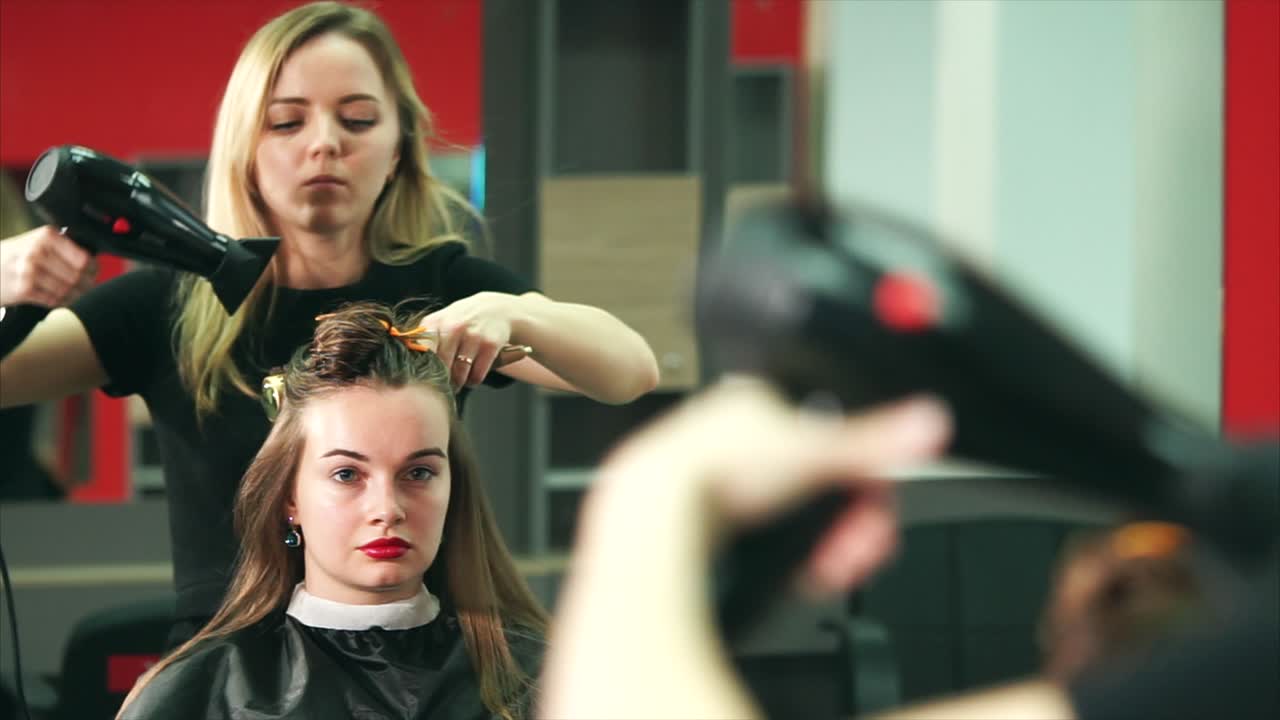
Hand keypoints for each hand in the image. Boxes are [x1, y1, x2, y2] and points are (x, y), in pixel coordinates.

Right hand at [0, 225, 96, 307]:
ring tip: (72, 294)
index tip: (93, 273)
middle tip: (86, 287)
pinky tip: (58, 299)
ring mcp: (30, 271)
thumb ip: (61, 247)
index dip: (93, 268)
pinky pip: (54, 300)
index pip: (83, 258)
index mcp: (46, 236)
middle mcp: (38, 252)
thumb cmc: (12, 256)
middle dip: (86, 285)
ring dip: (74, 295)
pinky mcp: (24, 290)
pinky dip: (60, 302)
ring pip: (67, 290)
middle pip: (78, 276)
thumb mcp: (34, 242)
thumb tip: (91, 260)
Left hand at [419, 291, 521, 388]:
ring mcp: (472, 336)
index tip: (425, 379)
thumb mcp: (440, 322)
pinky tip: (472, 374)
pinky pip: (477, 375)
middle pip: (441, 368)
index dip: (423, 370)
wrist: (496, 309)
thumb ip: (425, 340)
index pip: (422, 354)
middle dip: (442, 380)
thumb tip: (411, 368)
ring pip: (459, 375)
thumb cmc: (462, 321)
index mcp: (435, 323)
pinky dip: (474, 380)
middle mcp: (453, 327)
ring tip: (459, 379)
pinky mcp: (489, 345)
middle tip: (444, 384)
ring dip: (459, 382)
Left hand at [597, 378, 951, 593]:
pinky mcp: (704, 519)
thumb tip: (928, 421)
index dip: (863, 482)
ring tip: (830, 568)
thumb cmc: (712, 469)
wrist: (651, 515)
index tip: (876, 516)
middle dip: (846, 523)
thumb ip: (873, 442)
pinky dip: (786, 559)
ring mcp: (717, 478)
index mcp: (759, 403)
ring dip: (821, 545)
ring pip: (791, 517)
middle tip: (857, 552)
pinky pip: (762, 541)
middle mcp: (736, 436)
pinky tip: (797, 573)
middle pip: (816, 485)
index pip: (835, 438)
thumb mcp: (811, 452)